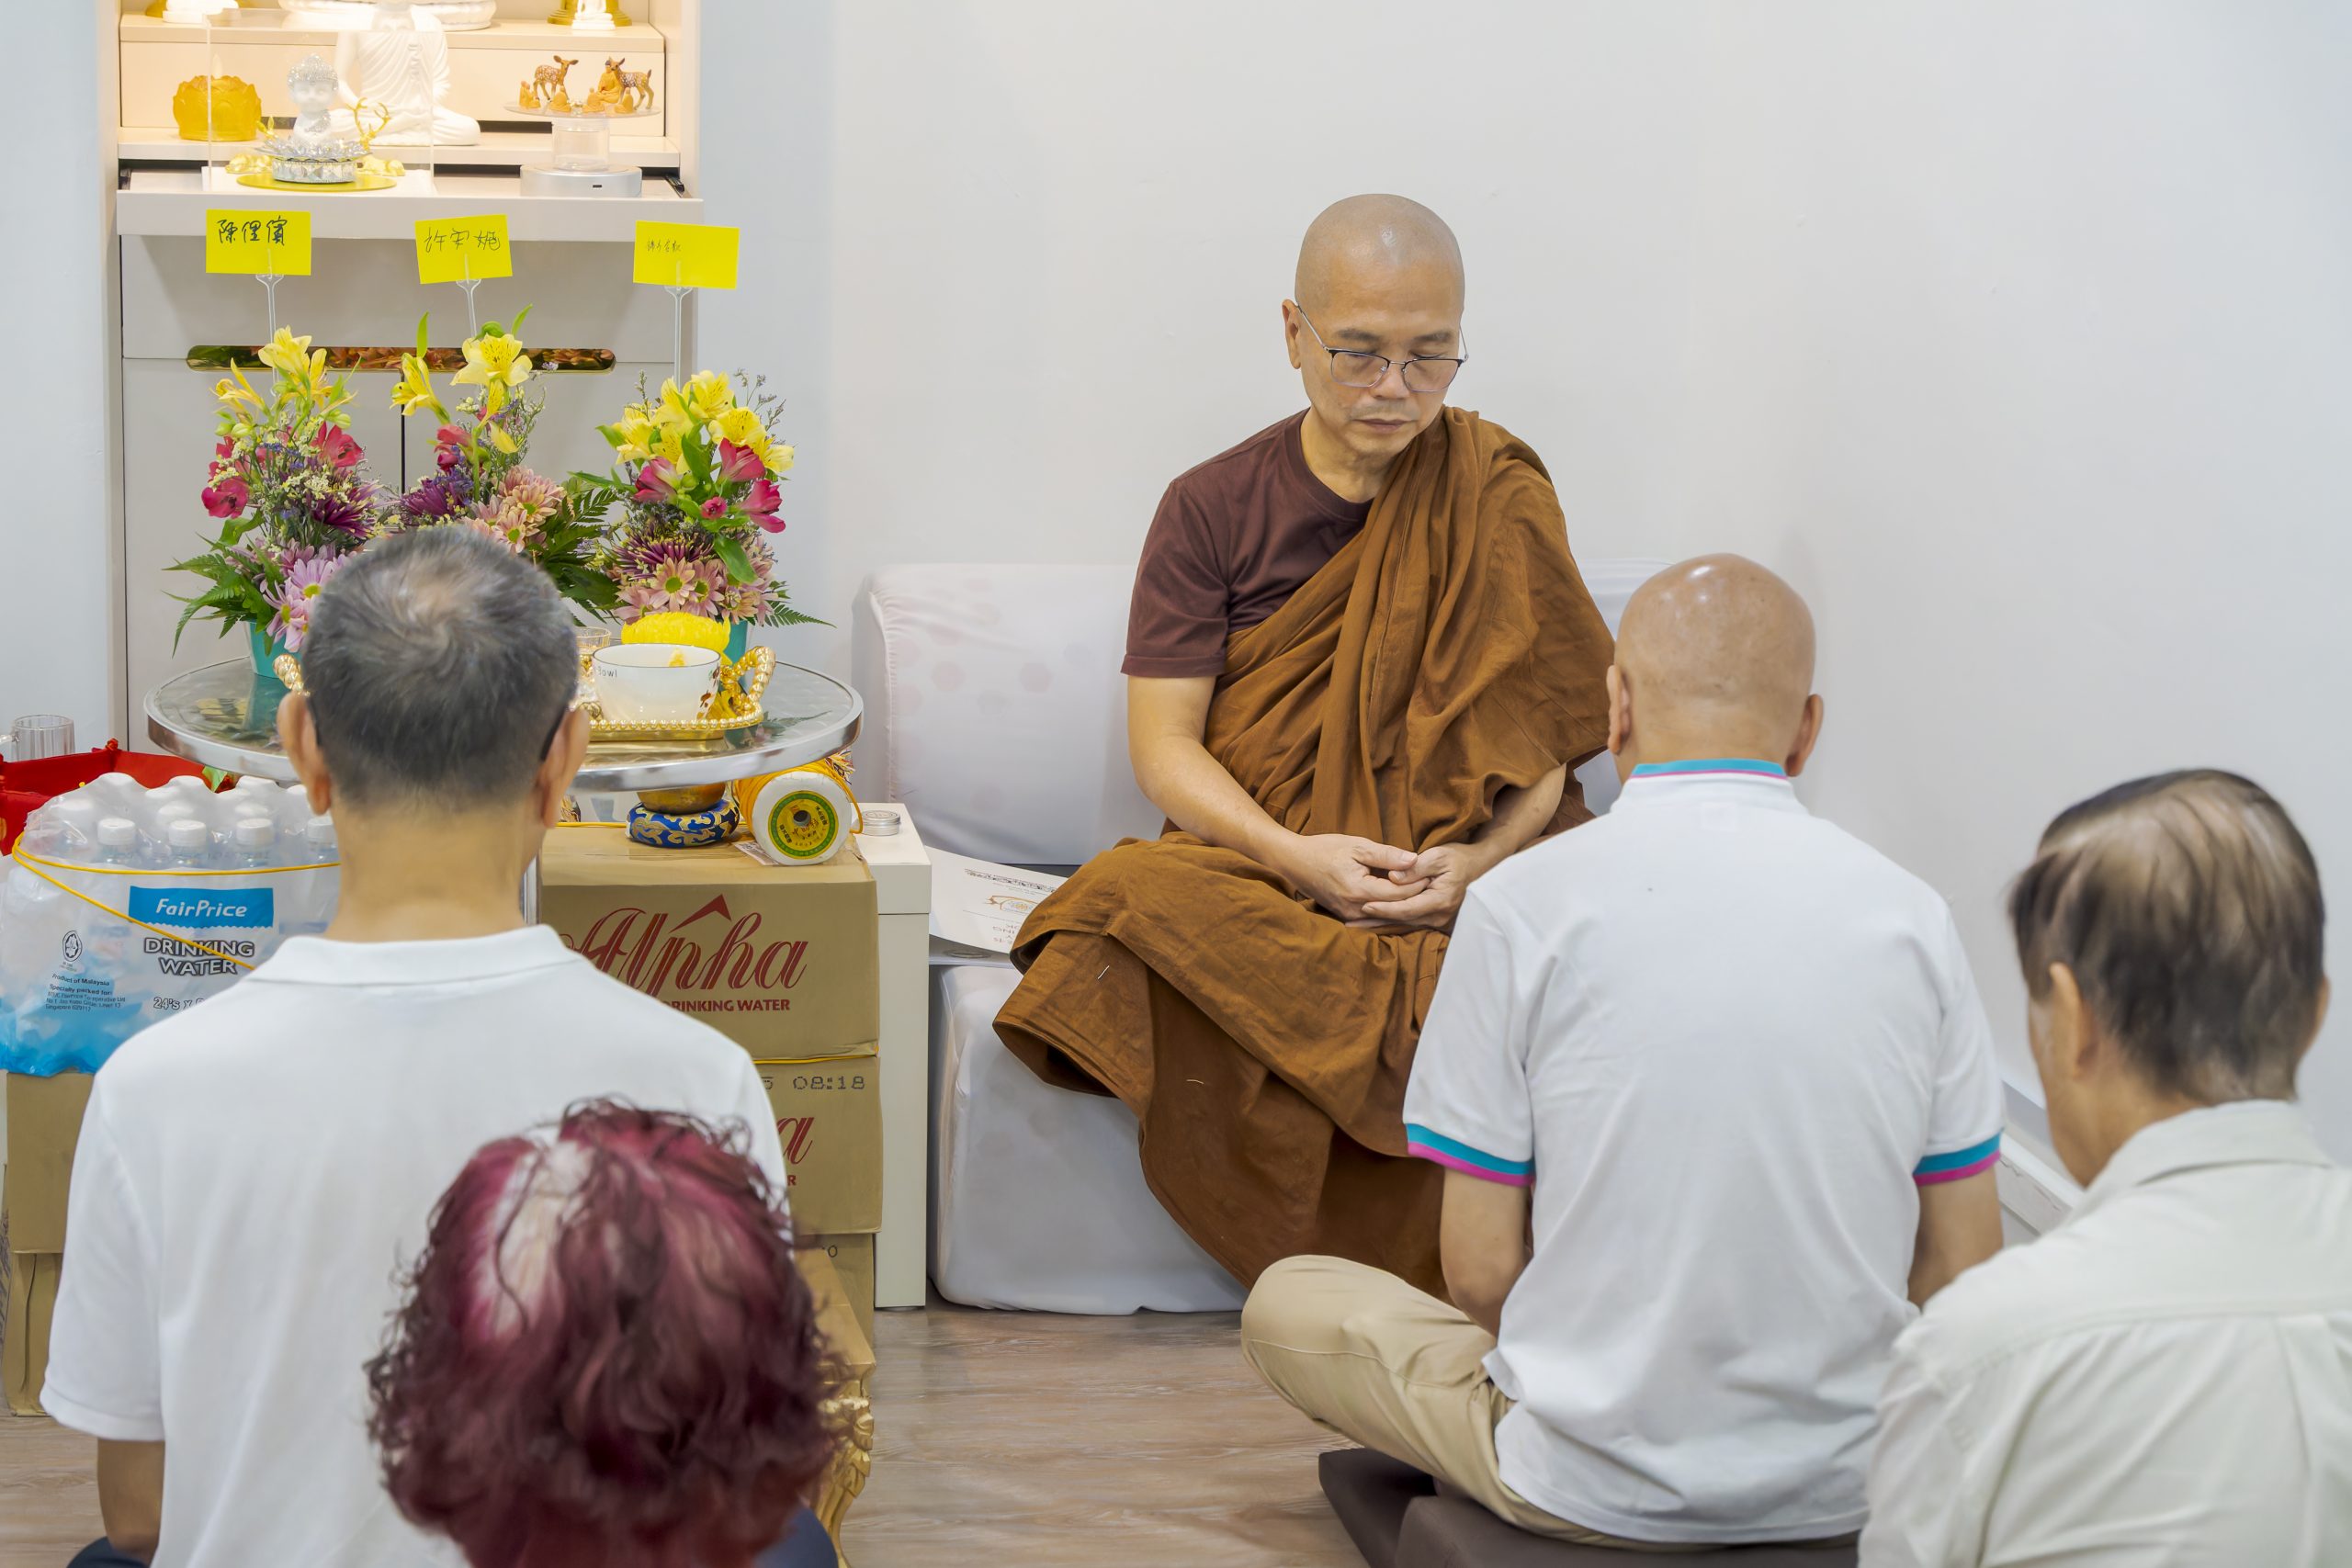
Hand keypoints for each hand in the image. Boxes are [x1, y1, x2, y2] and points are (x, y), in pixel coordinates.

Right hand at [1278, 834, 1428, 922]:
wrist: (1294, 862)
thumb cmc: (1324, 849)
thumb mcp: (1357, 846)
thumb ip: (1387, 855)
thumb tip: (1414, 860)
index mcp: (1359, 890)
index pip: (1399, 893)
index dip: (1418, 883)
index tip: (1433, 874)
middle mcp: (1355, 910)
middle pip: (1395, 908)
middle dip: (1415, 896)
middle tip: (1433, 884)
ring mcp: (1349, 917)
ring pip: (1386, 916)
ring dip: (1403, 905)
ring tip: (1421, 892)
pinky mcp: (1346, 917)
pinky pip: (1374, 917)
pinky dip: (1389, 909)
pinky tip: (1400, 900)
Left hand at [1353, 842, 1495, 931]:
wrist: (1480, 868)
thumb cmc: (1459, 859)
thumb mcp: (1438, 856)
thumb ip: (1415, 867)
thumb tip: (1393, 877)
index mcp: (1440, 900)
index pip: (1406, 909)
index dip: (1384, 908)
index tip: (1364, 906)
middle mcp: (1440, 916)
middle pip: (1402, 921)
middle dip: (1375, 922)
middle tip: (1350, 923)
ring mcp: (1440, 922)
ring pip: (1405, 925)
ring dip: (1381, 925)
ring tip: (1356, 926)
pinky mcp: (1437, 921)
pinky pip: (1411, 924)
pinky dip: (1392, 923)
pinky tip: (1375, 925)